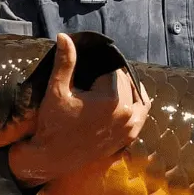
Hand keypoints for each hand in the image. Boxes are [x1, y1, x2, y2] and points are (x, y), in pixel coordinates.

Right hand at [8, 33, 149, 186]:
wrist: (52, 158)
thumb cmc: (52, 123)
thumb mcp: (57, 90)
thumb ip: (65, 62)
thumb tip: (64, 36)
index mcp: (112, 100)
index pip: (114, 70)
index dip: (98, 70)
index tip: (86, 77)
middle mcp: (127, 114)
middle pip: (125, 81)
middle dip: (110, 79)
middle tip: (91, 85)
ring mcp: (130, 128)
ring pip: (137, 94)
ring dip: (125, 89)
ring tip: (104, 90)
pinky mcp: (129, 137)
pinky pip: (141, 112)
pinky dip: (134, 103)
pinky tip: (122, 98)